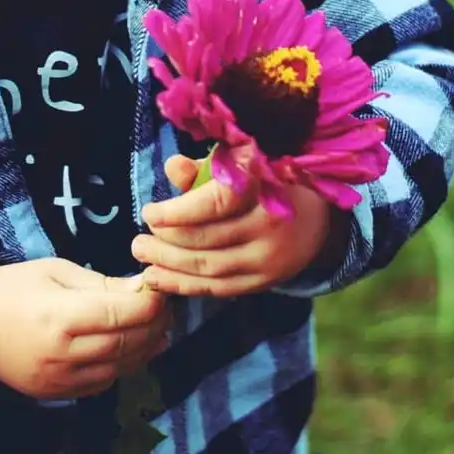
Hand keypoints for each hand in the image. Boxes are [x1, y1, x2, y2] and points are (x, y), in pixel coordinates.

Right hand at [0, 258, 169, 398]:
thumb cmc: (13, 289)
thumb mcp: (55, 271)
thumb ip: (100, 284)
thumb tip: (143, 289)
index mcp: (58, 318)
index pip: (120, 315)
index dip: (150, 303)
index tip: (161, 288)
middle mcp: (61, 355)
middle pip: (125, 343)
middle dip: (154, 324)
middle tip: (166, 306)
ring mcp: (59, 380)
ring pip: (121, 367)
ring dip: (146, 347)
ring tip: (157, 326)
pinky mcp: (58, 394)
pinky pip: (104, 382)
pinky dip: (124, 364)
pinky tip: (132, 346)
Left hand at [131, 154, 342, 297]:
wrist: (316, 221)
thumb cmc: (267, 183)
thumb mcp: (242, 165)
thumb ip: (205, 168)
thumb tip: (171, 166)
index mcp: (264, 184)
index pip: (216, 202)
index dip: (179, 211)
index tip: (149, 213)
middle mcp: (271, 222)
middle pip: (208, 239)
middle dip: (165, 242)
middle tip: (137, 241)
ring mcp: (270, 256)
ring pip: (210, 267)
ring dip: (170, 266)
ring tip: (143, 258)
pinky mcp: (266, 281)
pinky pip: (220, 288)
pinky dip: (186, 286)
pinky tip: (160, 278)